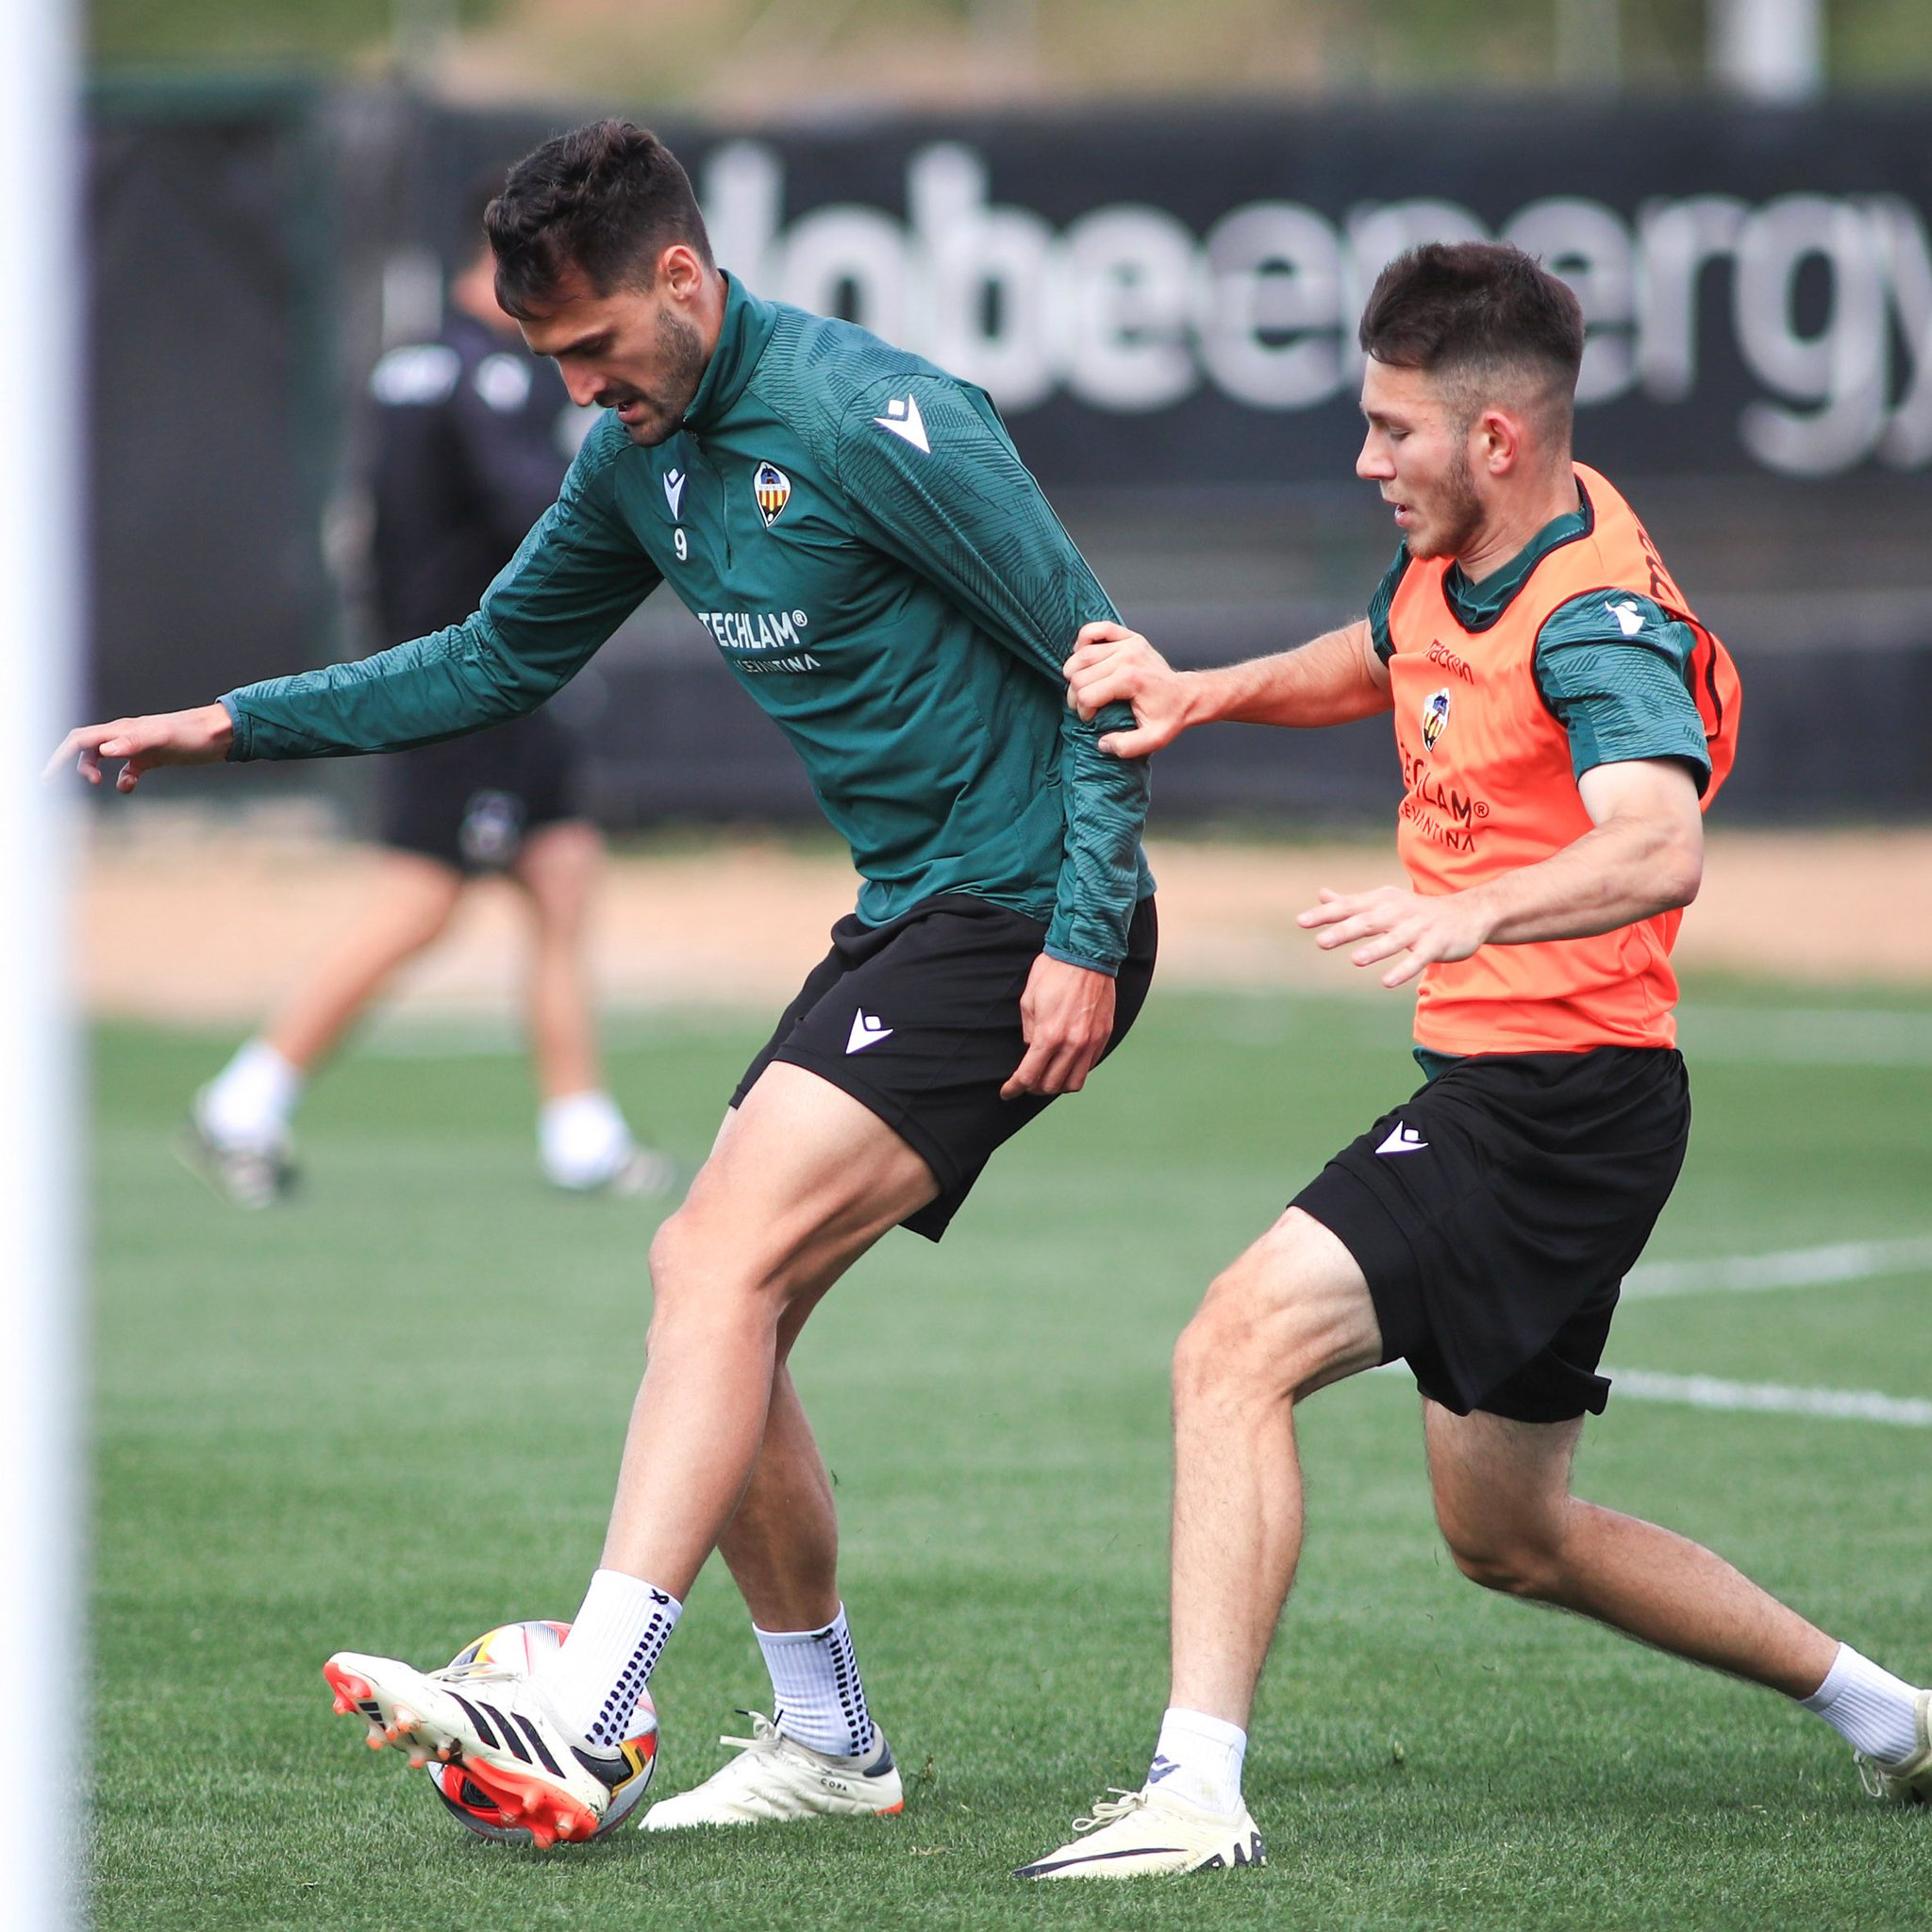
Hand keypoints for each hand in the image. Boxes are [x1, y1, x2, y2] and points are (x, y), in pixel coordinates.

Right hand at [44, 703, 233, 792]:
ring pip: (103, 757)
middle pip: (86, 747)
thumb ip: (133, 742)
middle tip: (60, 783)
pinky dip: (123, 779)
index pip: (81, 740)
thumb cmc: (193, 732)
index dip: (60, 756)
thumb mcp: (162, 738)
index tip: (47, 776)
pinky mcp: (152, 757)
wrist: (221, 734)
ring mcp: (138, 746)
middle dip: (70, 763)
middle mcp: (126, 736)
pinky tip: (128, 787)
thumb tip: (104, 751)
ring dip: (94, 770)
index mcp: (122, 730)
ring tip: (100, 783)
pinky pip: (128, 769)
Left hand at [1002, 953, 1116, 1098]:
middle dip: (1033, 1088)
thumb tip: (1030, 1050)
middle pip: (1051, 1086)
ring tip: (1047, 1076)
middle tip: (1025, 1082)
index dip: (1014, 1088)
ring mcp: (1091, 1041)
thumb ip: (1029, 1032)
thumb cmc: (1053, 972)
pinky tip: (1065, 1061)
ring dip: (1057, 1085)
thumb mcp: (1028, 1002)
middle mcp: (1073, 1044)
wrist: (1086, 953)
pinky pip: (1089, 1066)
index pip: (1029, 1076)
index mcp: (1049, 1035)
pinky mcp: (1104, 1035)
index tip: (1007, 1092)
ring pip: (1074, 1083)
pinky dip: (1075, 1070)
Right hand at [1063, 621, 1191, 757]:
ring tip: (1082, 686)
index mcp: (1131, 680)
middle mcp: (1127, 658)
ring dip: (1074, 673)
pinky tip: (1083, 655)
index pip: (1086, 695)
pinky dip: (1083, 640)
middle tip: (1085, 705)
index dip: (1084, 712)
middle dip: (1075, 695)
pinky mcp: (1129, 637)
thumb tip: (1102, 743)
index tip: (1093, 719)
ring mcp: (1128, 644)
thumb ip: (1126, 746)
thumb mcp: (1153, 739)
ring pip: (1081, 655)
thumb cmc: (1170, 716)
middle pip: (1079, 675)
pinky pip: (1096, 629)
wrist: (1187, 695)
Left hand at [1298, 883, 1490, 989]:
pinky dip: (1403, 969)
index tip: (1301, 922)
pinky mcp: (1436, 944)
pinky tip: (1387, 982)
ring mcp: (1418, 928)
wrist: (1468, 913)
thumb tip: (1321, 895)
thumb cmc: (1417, 911)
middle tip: (1320, 941)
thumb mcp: (1384, 902)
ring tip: (1355, 961)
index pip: (1349, 906)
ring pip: (1394, 939)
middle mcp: (1398, 911)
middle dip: (1344, 930)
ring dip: (1376, 949)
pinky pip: (1418, 959)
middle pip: (1368, 921)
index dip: (1326, 914)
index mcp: (1382, 900)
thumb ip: (1351, 902)